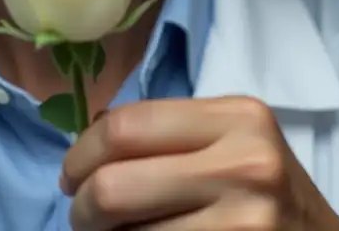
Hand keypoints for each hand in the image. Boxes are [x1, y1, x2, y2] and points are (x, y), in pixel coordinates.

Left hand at [60, 97, 338, 230]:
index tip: (72, 174)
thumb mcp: (231, 141)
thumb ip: (169, 133)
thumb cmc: (266, 191)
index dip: (81, 154)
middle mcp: (246, 165)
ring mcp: (246, 222)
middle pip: (114, 186)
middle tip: (83, 215)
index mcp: (238, 117)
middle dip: (82, 206)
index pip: (125, 127)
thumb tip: (88, 137)